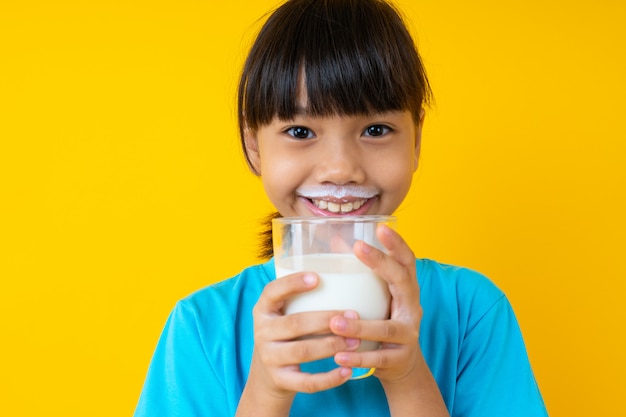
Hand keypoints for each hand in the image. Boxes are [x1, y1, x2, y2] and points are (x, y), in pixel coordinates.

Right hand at [246, 272, 355, 399]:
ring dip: (332, 345)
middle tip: (354, 315)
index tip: (317, 278)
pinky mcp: (280, 381)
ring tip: (356, 341)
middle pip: (295, 323)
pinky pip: (306, 382)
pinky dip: (329, 378)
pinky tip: (348, 371)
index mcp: (263, 309)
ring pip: (303, 351)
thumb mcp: (284, 313)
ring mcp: (270, 358)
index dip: (293, 284)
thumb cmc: (287, 334)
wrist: (267, 377)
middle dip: (326, 319)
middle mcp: (262, 332)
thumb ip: (303, 295)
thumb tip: (339, 252)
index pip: (272, 292)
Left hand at [329, 224, 422, 383]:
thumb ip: (360, 272)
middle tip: (358, 248)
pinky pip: (379, 359)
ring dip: (360, 326)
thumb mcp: (377, 297)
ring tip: (334, 322)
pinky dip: (358, 358)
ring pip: (386, 329)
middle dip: (381, 263)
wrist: (403, 366)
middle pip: (402, 282)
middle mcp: (412, 309)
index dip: (397, 244)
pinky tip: (338, 356)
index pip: (407, 261)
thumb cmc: (385, 321)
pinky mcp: (400, 360)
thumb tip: (335, 238)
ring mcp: (408, 335)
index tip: (381, 227)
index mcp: (406, 290)